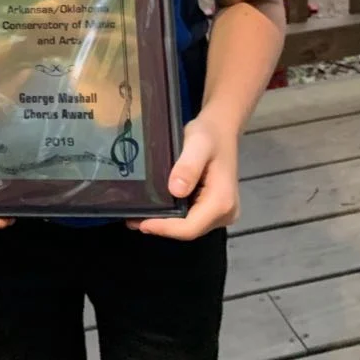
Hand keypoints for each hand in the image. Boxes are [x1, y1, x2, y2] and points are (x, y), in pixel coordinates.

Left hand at [127, 110, 238, 240]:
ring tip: (139, 215)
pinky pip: (192, 219)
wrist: (221, 129)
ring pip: (189, 227)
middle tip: (133, 219)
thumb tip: (176, 191)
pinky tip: (157, 208)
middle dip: (162, 226)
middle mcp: (226, 213)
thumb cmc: (209, 134)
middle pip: (189, 230)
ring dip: (166, 223)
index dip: (165, 228)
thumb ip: (188, 166)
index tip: (141, 223)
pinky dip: (174, 216)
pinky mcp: (215, 210)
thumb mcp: (197, 144)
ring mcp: (222, 214)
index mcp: (222, 202)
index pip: (190, 227)